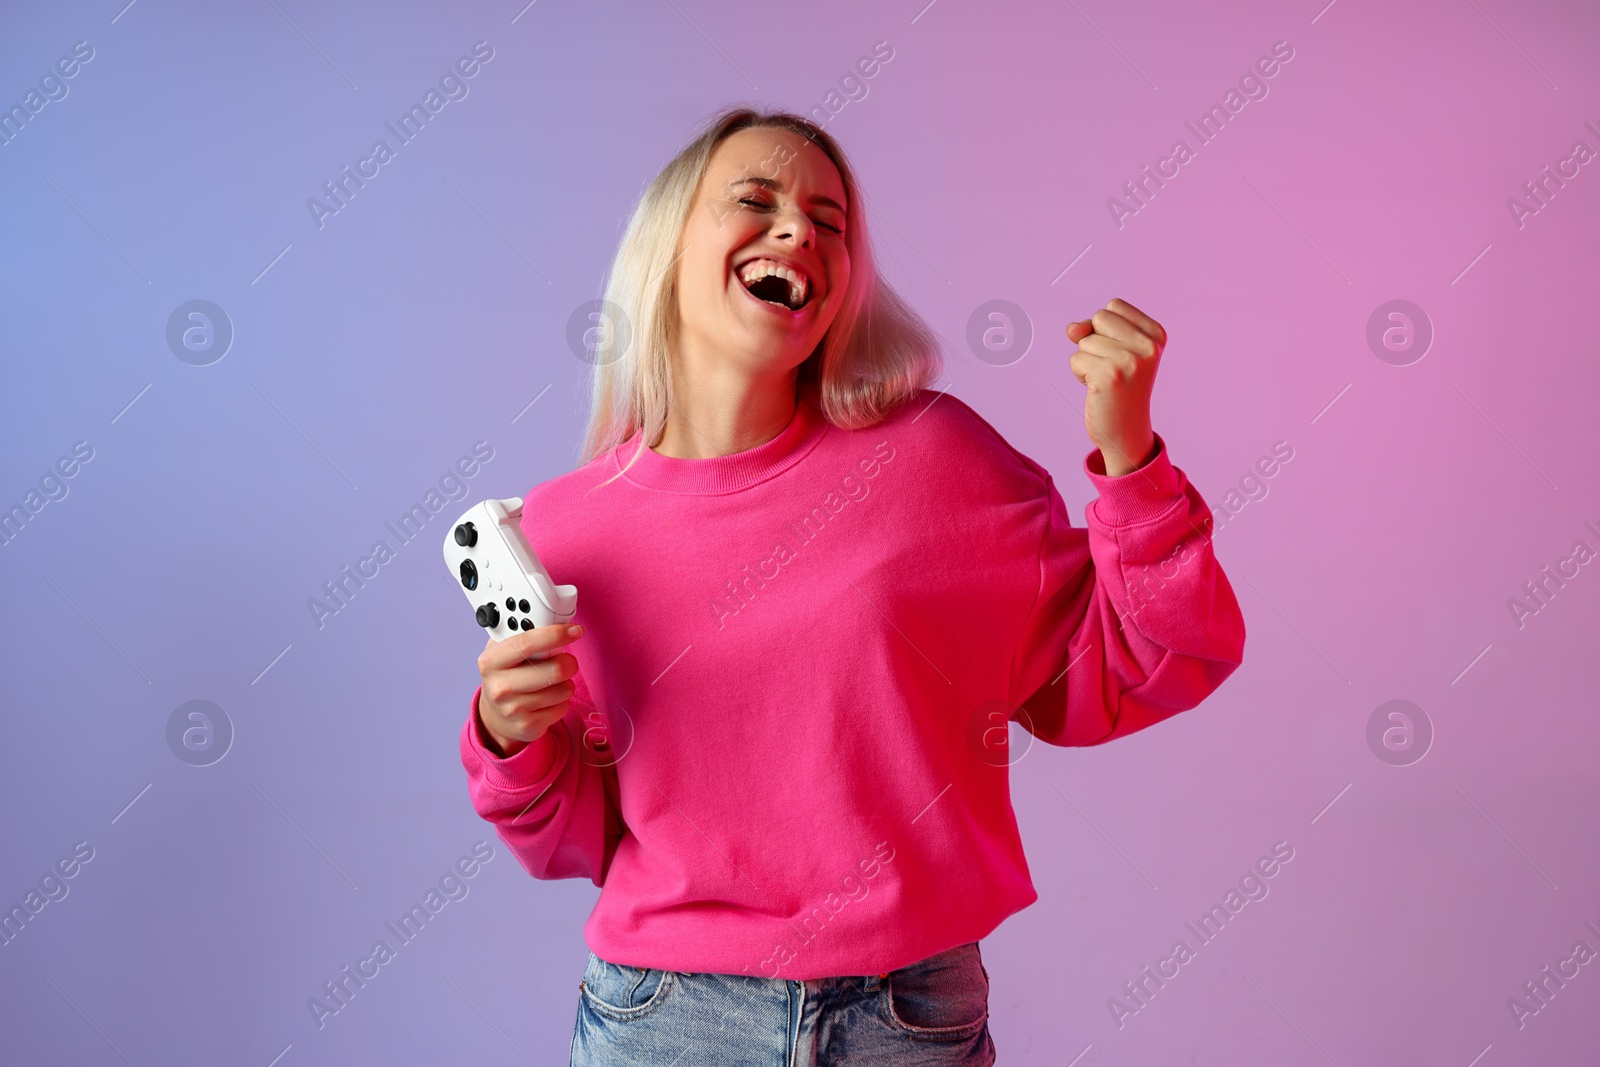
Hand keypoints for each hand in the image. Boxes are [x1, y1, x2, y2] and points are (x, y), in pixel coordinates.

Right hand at [476, 624, 584, 757]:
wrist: (495, 714)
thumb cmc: (505, 673)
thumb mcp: (504, 649)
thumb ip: (523, 631)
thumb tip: (554, 618)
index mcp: (490, 661)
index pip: (527, 643)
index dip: (555, 634)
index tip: (575, 630)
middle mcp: (499, 687)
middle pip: (555, 670)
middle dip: (568, 662)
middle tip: (567, 660)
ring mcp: (513, 710)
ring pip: (563, 689)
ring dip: (566, 682)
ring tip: (553, 680)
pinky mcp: (528, 726)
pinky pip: (563, 707)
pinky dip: (562, 700)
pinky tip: (549, 698)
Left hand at [1065, 298, 1166, 476]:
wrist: (1126, 431)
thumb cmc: (1119, 387)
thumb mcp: (1113, 349)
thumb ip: (1092, 329)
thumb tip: (1072, 329)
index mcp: (1156, 334)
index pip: (1113, 306)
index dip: (1106, 329)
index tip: (1120, 353)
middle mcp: (1148, 346)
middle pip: (1099, 317)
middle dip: (1095, 342)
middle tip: (1112, 368)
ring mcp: (1130, 360)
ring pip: (1084, 340)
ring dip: (1087, 361)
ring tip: (1106, 380)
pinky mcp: (1109, 375)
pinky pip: (1076, 359)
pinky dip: (1080, 374)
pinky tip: (1099, 389)